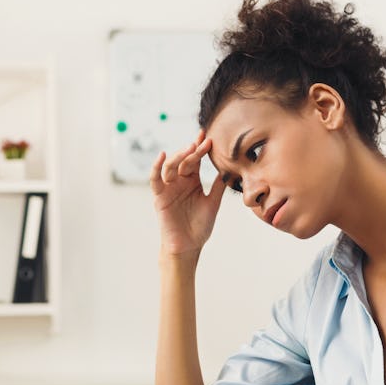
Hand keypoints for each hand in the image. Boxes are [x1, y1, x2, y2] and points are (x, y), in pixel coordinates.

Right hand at [150, 130, 225, 256]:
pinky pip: (155, 179)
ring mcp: (168, 187)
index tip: (209, 137)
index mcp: (192, 181)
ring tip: (190, 148)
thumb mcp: (213, 203)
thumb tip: (230, 169)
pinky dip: (156, 166)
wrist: (188, 246)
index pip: (196, 160)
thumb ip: (218, 186)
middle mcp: (180, 181)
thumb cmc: (200, 227)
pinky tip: (163, 155)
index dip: (201, 149)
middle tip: (203, 142)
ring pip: (171, 166)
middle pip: (184, 160)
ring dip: (180, 155)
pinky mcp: (159, 196)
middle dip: (193, 150)